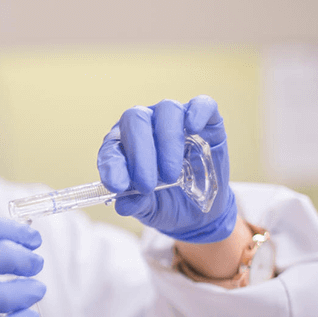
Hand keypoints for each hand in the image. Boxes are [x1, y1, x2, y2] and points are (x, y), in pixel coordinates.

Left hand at [97, 95, 236, 242]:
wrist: (198, 211)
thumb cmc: (165, 202)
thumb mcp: (149, 209)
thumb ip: (136, 204)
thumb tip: (123, 205)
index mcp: (123, 146)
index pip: (111, 146)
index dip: (112, 165)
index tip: (117, 186)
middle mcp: (146, 126)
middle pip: (135, 119)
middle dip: (140, 153)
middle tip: (147, 185)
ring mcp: (175, 120)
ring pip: (167, 110)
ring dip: (167, 141)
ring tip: (171, 175)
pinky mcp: (206, 122)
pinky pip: (202, 104)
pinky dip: (198, 113)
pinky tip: (194, 128)